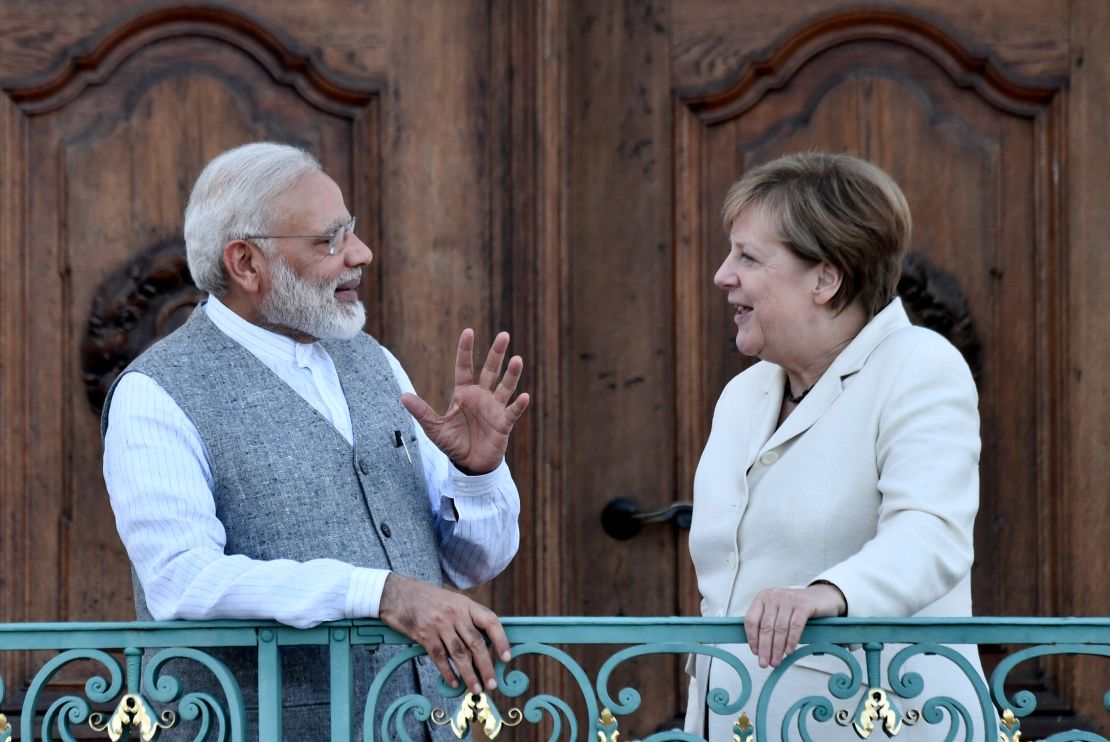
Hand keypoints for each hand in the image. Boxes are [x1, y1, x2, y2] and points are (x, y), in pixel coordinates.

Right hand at [378, 573, 511, 693]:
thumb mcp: (453, 601)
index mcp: (466, 604)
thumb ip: (467, 619)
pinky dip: (448, 672)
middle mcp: (455, 613)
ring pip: (459, 654)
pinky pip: (440, 657)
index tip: (507, 658)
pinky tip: (454, 683)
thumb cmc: (429, 600)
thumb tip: (483, 647)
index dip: (501, 640)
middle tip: (492, 684)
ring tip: (476, 689)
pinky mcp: (425, 634)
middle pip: (476, 644)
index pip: (490, 622)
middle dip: (486, 667)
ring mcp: (440, 624)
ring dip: (469, 675)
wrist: (399, 594)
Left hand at [401, 329, 529, 473]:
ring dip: (511, 374)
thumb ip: (422, 412)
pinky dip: (518, 405)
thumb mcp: (434, 428)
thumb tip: (403, 396)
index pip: (464, 367)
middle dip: (496, 353)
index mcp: (464, 394)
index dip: (465, 350)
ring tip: (517, 359)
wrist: (470, 465)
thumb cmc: (453, 443)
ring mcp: (494, 408)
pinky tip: (524, 396)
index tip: (468, 331)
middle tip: (504, 335)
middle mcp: (481, 397)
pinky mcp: (504, 424)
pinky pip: (512, 412)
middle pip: (490, 370)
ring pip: (505, 387)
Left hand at [743, 583, 845, 667]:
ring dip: (777, 648)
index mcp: (762, 597)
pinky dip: (791, 641)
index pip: (751, 619)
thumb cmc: (795, 608)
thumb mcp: (777, 611)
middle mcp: (773, 595)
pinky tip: (789, 651)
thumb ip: (767, 623)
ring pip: (780, 628)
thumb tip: (759, 649)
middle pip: (766, 626)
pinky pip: (795, 626)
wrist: (821, 597)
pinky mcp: (803, 604)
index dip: (752, 638)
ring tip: (776, 661)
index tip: (756, 653)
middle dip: (765, 648)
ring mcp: (788, 598)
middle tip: (765, 663)